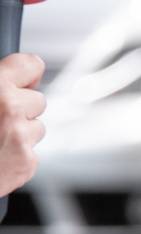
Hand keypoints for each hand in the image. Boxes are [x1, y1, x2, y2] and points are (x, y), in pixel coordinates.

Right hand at [0, 53, 45, 196]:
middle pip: (37, 100)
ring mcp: (20, 138)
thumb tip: (5, 79)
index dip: (27, 73)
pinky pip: (31, 153)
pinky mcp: (26, 162)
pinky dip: (17, 155)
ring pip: (36, 127)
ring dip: (20, 132)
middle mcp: (10, 109)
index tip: (23, 79)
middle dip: (22, 108)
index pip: (31, 65)